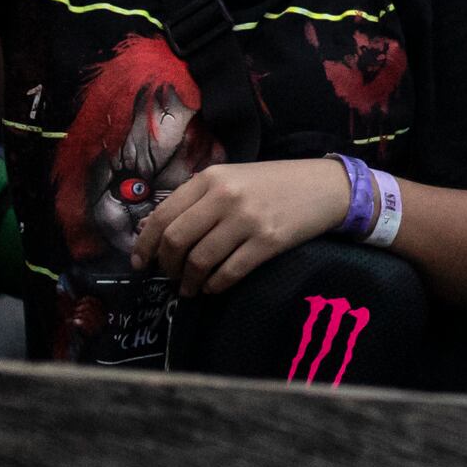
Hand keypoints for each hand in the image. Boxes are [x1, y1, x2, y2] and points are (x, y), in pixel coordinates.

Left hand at [135, 157, 352, 294]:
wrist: (325, 187)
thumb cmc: (274, 183)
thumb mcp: (231, 180)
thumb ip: (195, 200)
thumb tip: (151, 231)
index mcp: (211, 178)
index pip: (162, 216)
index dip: (145, 244)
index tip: (141, 262)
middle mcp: (225, 197)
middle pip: (177, 240)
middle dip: (167, 266)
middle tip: (170, 276)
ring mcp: (247, 220)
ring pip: (200, 260)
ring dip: (189, 281)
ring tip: (190, 288)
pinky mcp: (269, 242)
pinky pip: (230, 272)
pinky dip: (215, 285)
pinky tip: (213, 287)